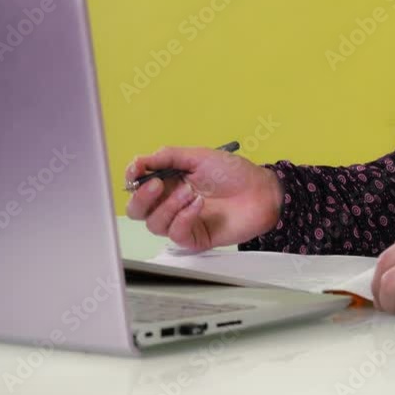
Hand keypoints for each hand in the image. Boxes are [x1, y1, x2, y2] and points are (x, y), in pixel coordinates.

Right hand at [124, 146, 283, 250]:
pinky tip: (198, 205)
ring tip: (191, 192)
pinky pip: (175, 234)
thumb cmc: (234, 173)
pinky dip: (183, 218)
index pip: (137, 187)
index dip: (132, 179)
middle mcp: (171, 203)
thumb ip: (168, 157)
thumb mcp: (199, 156)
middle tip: (158, 185)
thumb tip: (139, 161)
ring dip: (169, 206)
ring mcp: (182, 221)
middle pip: (137, 210)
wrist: (262, 191)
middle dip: (142, 198)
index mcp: (168, 182)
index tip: (137, 170)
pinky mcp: (195, 237)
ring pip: (154, 223)